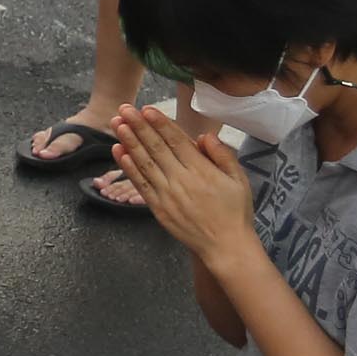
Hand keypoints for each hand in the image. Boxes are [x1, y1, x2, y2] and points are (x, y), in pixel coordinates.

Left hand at [112, 103, 255, 263]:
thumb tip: (204, 136)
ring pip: (144, 163)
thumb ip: (223, 155)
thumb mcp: (239, 179)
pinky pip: (140, 184)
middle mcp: (181, 180)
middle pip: (156, 148)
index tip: (147, 109)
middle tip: (124, 109)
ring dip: (129, 142)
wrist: (225, 246)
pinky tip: (119, 152)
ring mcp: (167, 195)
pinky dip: (128, 168)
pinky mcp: (158, 209)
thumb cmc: (235, 211)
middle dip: (138, 126)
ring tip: (117, 124)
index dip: (160, 123)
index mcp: (201, 170)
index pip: (176, 141)